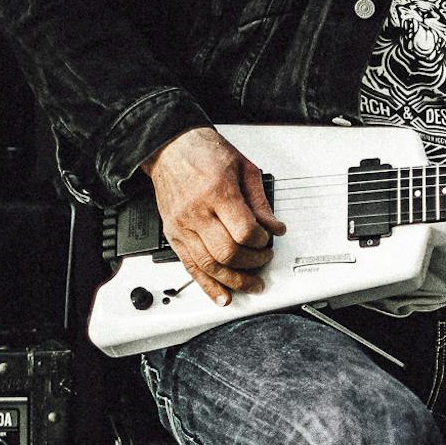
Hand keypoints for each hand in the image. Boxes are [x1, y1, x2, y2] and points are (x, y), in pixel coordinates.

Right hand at [144, 126, 287, 305]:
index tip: (267, 239)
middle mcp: (197, 212)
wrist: (171, 148)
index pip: (244, 231)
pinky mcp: (173, 235)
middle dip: (252, 262)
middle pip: (227, 253)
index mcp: (217, 192)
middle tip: (263, 258)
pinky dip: (207, 286)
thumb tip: (275, 227)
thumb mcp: (243, 167)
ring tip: (251, 284)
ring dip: (234, 280)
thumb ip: (260, 201)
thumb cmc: (205, 153)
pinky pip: (190, 268)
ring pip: (209, 266)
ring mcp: (183, 226)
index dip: (261, 241)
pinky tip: (222, 297)